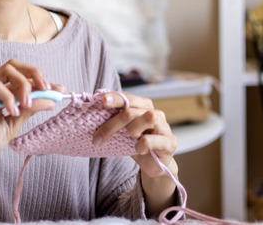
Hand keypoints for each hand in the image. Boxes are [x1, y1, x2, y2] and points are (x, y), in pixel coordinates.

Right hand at [0, 59, 60, 172]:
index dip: (43, 81)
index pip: (24, 78)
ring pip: (7, 70)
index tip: (60, 89)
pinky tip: (10, 112)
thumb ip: (30, 109)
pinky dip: (7, 97)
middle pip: (15, 66)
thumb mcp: (14, 124)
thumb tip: (52, 98)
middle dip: (35, 74)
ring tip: (26, 105)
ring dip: (23, 86)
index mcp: (2, 93)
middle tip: (47, 87)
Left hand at [94, 91, 178, 213]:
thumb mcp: (123, 131)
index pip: (128, 97)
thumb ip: (113, 119)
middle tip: (96, 138)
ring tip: (129, 139)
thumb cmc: (136, 144)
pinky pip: (151, 139)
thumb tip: (93, 109)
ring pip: (148, 117)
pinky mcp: (169, 143)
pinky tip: (138, 150)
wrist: (155, 164)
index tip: (101, 100)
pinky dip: (141, 145)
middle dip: (112, 124)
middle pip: (132, 111)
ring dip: (132, 130)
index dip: (115, 97)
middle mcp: (155, 113)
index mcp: (143, 106)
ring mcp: (164, 127)